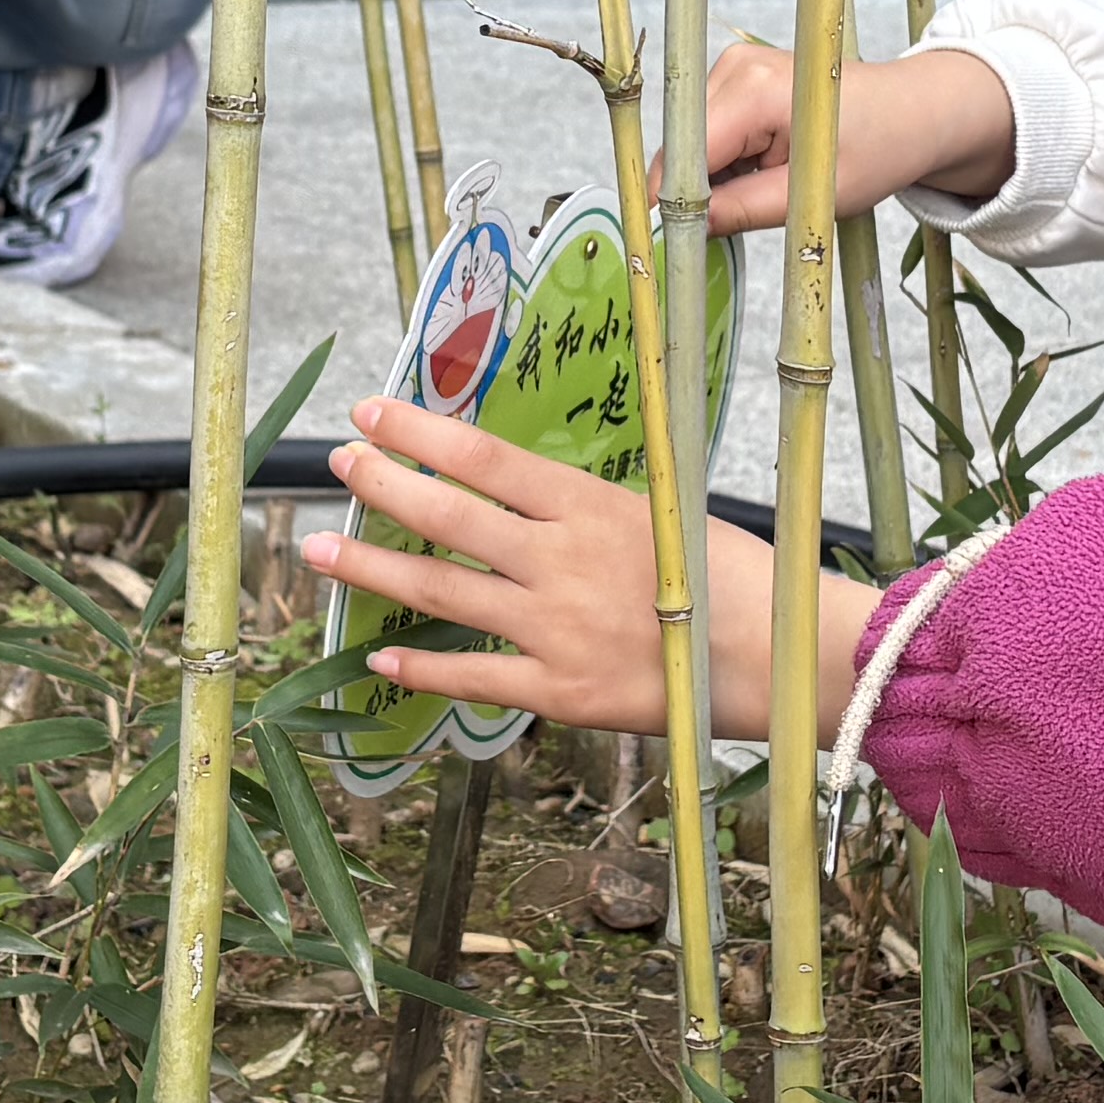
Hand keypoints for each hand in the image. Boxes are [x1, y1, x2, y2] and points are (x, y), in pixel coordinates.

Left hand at [299, 396, 871, 742]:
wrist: (786, 659)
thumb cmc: (737, 579)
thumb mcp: (667, 512)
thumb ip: (590, 509)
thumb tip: (523, 494)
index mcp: (593, 505)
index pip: (486, 456)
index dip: (421, 432)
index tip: (372, 411)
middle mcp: (562, 560)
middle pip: (450, 515)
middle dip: (383, 484)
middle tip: (335, 463)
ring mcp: (556, 628)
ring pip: (443, 592)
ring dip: (372, 568)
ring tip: (318, 551)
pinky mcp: (562, 691)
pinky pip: (474, 676)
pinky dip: (421, 667)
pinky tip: (378, 658)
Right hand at [701, 36, 1016, 236]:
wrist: (913, 111)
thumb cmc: (878, 149)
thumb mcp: (813, 196)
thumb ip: (743, 211)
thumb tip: (686, 231)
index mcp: (755, 90)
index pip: (686, 154)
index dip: (677, 202)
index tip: (680, 242)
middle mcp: (736, 67)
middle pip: (682, 146)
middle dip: (696, 191)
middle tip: (735, 223)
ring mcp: (734, 66)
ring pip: (691, 142)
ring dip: (712, 178)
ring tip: (765, 188)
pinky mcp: (737, 76)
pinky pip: (707, 131)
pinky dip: (724, 161)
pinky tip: (761, 170)